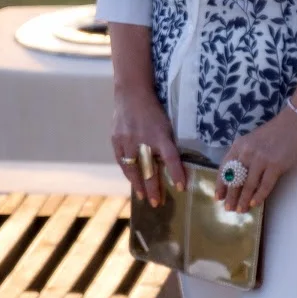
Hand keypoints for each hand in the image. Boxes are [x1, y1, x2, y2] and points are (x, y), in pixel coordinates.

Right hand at [111, 88, 184, 206]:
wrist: (131, 93)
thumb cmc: (154, 110)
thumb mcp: (166, 125)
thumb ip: (167, 144)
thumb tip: (172, 165)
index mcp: (160, 134)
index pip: (171, 158)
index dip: (176, 173)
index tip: (180, 187)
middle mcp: (143, 139)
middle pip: (148, 169)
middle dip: (153, 188)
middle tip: (156, 203)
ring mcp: (127, 140)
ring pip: (133, 168)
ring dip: (138, 184)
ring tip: (143, 196)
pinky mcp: (116, 139)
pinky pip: (122, 161)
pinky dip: (128, 172)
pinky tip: (132, 180)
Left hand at [218, 106, 296, 212]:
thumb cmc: (276, 132)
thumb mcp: (253, 141)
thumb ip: (245, 156)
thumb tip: (238, 178)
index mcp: (239, 145)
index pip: (225, 168)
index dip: (220, 184)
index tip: (217, 197)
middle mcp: (247, 152)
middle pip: (235, 179)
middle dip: (230, 196)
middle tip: (227, 209)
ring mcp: (261, 159)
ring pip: (248, 185)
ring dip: (243, 200)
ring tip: (240, 210)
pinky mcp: (276, 165)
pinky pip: (264, 186)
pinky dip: (258, 196)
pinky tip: (254, 204)